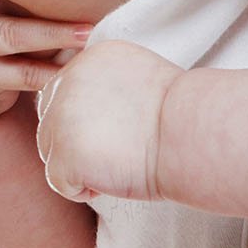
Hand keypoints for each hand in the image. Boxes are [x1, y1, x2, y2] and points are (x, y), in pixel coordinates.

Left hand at [34, 39, 183, 202]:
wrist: (196, 133)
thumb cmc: (182, 117)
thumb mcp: (140, 82)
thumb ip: (106, 88)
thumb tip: (85, 116)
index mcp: (90, 58)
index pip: (65, 94)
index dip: (91, 121)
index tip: (127, 127)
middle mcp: (68, 80)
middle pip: (50, 122)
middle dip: (79, 143)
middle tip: (123, 149)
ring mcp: (61, 116)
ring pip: (51, 152)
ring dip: (82, 165)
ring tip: (122, 161)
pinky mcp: (63, 153)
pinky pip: (60, 182)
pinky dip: (84, 189)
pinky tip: (116, 177)